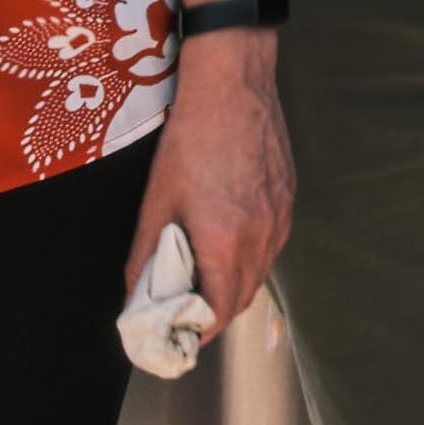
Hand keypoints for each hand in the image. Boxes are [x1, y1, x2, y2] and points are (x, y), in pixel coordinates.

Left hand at [139, 39, 291, 336]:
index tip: (179, 335)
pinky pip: (273, 244)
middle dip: (215, 313)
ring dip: (235, 286)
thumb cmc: (189, 142)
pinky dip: (251, 258)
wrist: (233, 89)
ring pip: (261, 272)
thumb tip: (134, 295)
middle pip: (244, 298)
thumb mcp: (156, 202)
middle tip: (186, 311)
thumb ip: (145, 256)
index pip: (220, 310)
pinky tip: (229, 241)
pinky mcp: (288, 198)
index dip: (199, 332)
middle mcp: (262, 236)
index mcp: (226, 241)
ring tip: (206, 279)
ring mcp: (281, 217)